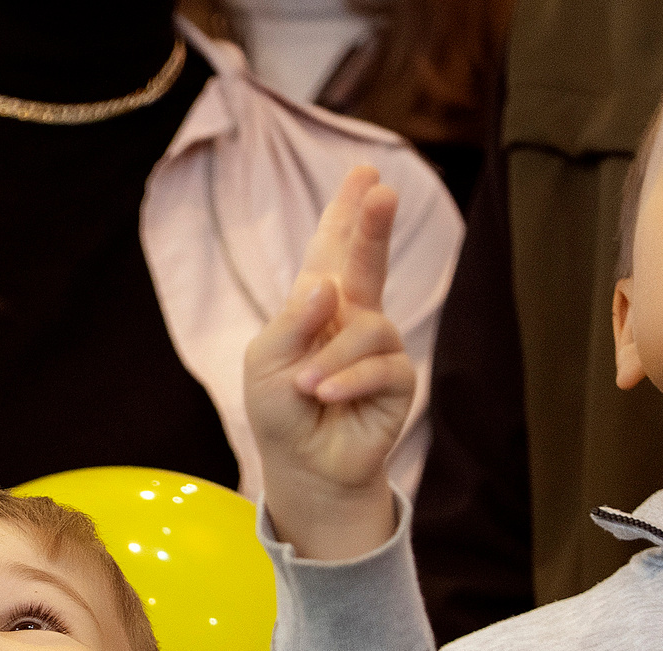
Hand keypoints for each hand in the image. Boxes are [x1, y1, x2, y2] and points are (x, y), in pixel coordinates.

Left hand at [246, 165, 413, 562]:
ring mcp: (379, 347)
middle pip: (367, 262)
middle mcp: (353, 318)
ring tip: (306, 387)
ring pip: (370, 328)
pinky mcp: (398, 380)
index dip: (346, 213)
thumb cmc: (279, 412)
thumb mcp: (264, 363)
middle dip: (373, 226)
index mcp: (317, 306)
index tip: (365, 173)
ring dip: (332, 358)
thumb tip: (328, 286)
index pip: (332, 250)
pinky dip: (347, 380)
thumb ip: (291, 322)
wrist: (304, 466)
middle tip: (382, 191)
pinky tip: (324, 395)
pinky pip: (381, 366)